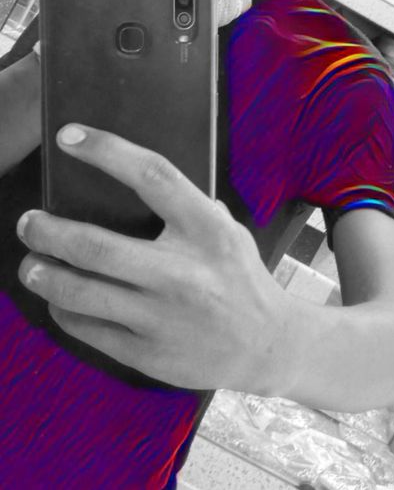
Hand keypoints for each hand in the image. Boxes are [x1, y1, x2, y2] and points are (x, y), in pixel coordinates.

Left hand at [17, 124, 290, 391]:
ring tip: (30, 263)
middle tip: (30, 222)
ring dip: (43, 274)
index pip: (151, 176)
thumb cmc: (242, 279)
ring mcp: (162, 316)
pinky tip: (59, 298)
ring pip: (81, 292)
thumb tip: (133, 180)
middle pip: (96, 245)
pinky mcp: (148, 353)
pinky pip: (87, 329)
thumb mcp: (229, 231)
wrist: (267, 346)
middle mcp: (183, 272)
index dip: (106, 151)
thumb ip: (188, 208)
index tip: (70, 136)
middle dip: (49, 231)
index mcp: (206, 230)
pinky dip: (63, 309)